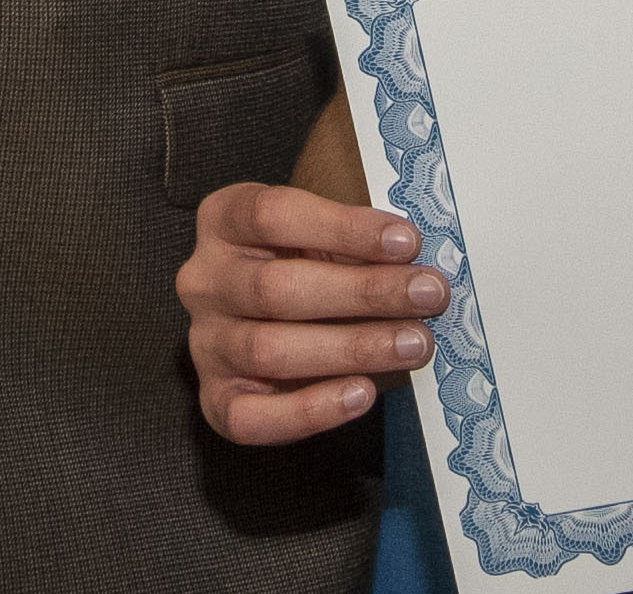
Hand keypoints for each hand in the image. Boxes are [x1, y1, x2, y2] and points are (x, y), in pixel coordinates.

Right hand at [178, 180, 452, 444]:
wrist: (265, 323)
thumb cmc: (303, 267)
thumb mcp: (318, 237)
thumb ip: (352, 243)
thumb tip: (416, 261)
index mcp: (222, 221)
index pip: (273, 215)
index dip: (343, 228)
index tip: (406, 242)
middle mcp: (205, 281)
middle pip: (275, 288)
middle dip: (363, 293)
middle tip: (428, 295)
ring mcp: (206, 344)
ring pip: (270, 350)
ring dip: (352, 348)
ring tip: (414, 344)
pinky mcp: (217, 400)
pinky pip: (255, 417)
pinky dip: (312, 409)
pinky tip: (362, 392)